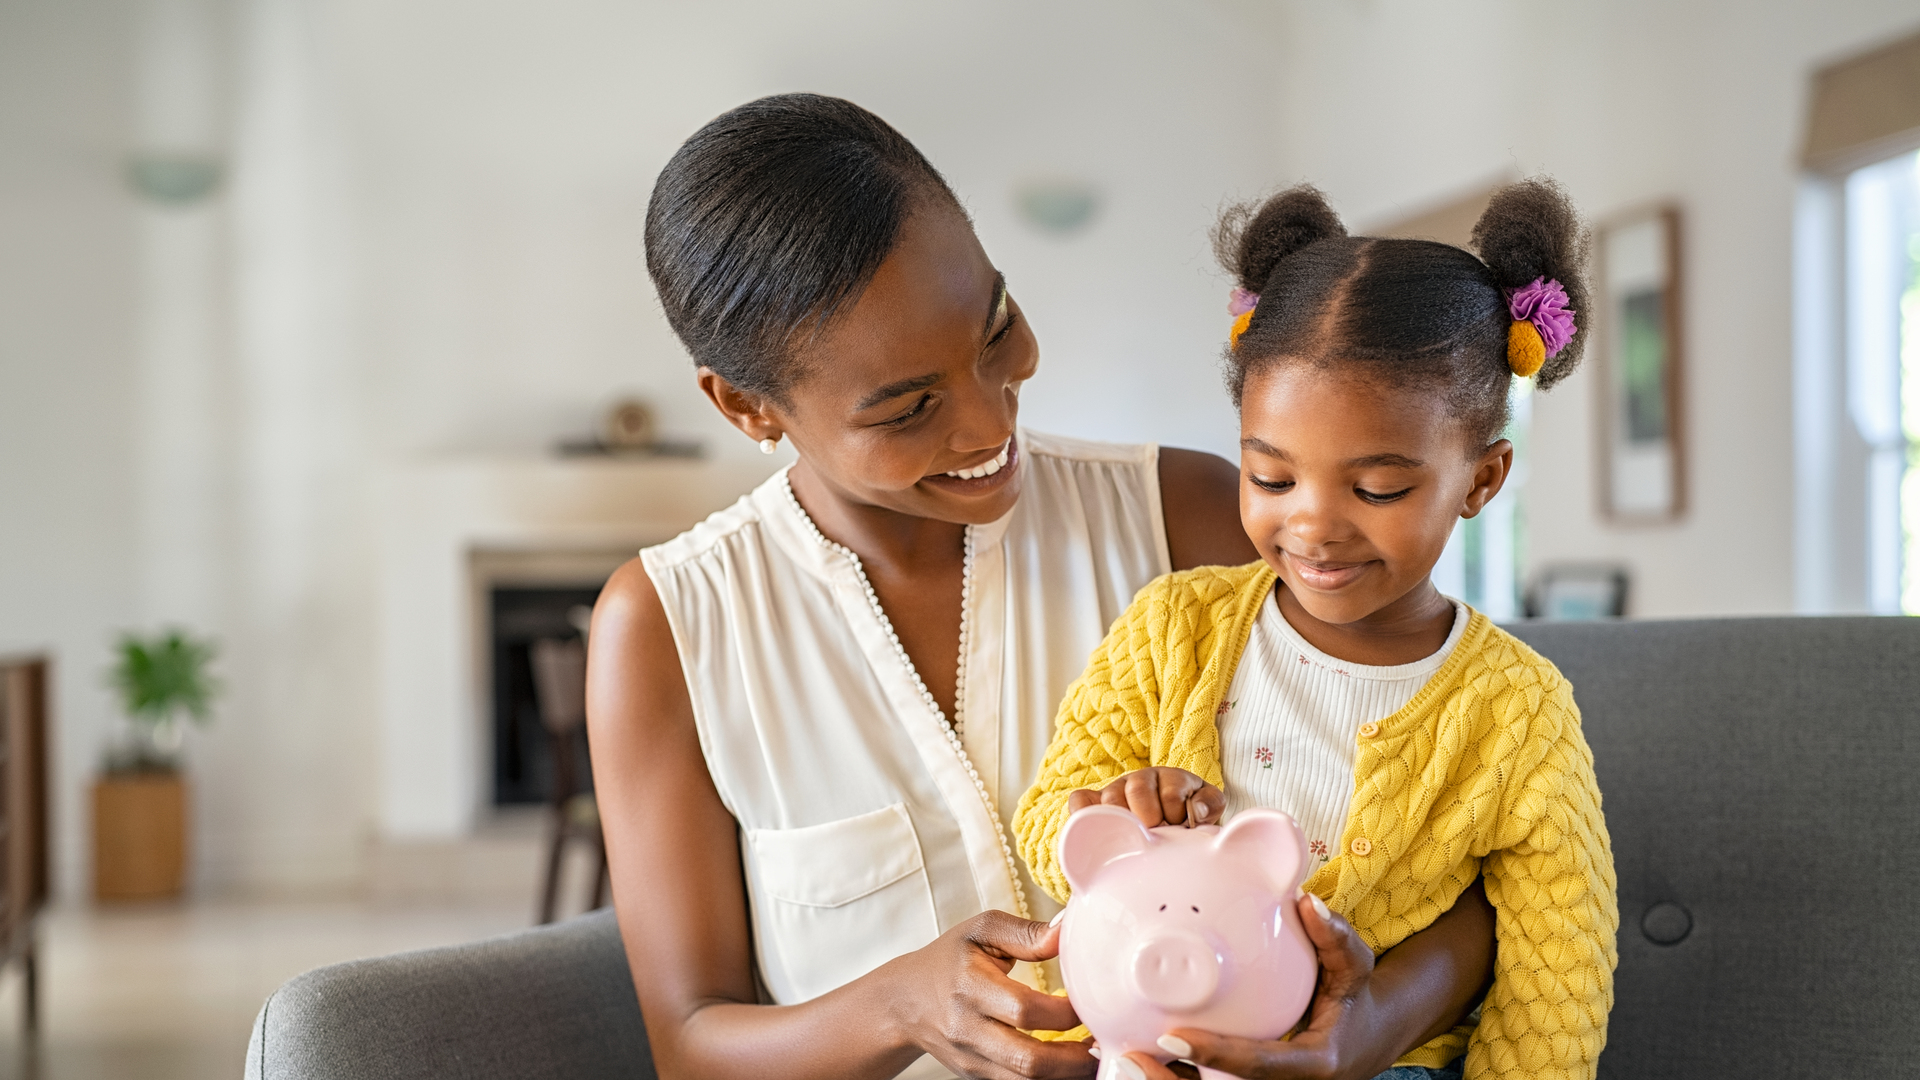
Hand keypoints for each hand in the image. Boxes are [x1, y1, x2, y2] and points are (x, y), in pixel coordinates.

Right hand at [887, 909, 1097, 1079]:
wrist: (905, 1002)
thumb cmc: (949, 959)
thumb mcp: (981, 931)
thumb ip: (1026, 932)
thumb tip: (1067, 930)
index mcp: (970, 987)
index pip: (1024, 1010)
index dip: (1065, 1012)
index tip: (1092, 1001)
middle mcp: (968, 1030)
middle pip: (1028, 1060)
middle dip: (1075, 1058)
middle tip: (1105, 1041)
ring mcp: (972, 1060)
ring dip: (1067, 1075)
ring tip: (1096, 1056)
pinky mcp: (978, 1077)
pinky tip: (1072, 1065)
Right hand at [1065, 768, 1223, 828]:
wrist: (1167, 832)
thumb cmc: (1188, 820)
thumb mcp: (1207, 809)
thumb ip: (1210, 804)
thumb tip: (1196, 811)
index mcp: (1169, 778)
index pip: (1170, 791)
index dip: (1176, 815)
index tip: (1180, 829)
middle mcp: (1140, 780)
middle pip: (1137, 790)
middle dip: (1150, 819)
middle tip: (1156, 836)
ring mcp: (1114, 792)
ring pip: (1110, 799)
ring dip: (1124, 823)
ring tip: (1135, 840)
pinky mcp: (1094, 805)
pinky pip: (1080, 802)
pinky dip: (1084, 814)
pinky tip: (1099, 831)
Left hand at [1117, 893, 1402, 1079]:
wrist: (1366, 1036)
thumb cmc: (1353, 998)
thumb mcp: (1354, 966)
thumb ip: (1334, 935)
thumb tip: (1305, 902)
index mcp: (1313, 1064)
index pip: (1258, 1065)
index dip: (1215, 1053)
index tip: (1170, 1036)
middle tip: (1129, 1057)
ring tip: (1124, 1058)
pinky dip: (1176, 1076)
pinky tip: (1140, 1057)